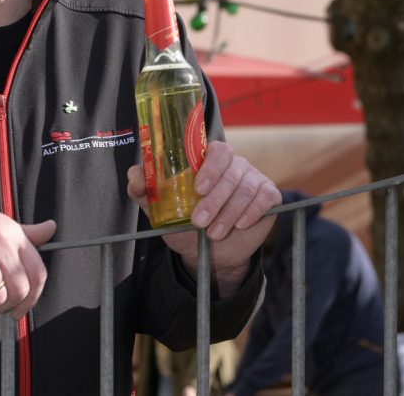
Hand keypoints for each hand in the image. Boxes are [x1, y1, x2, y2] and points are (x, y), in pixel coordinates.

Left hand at [127, 140, 277, 295]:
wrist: (210, 253)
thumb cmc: (185, 223)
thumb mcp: (161, 209)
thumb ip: (145, 190)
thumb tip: (134, 178)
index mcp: (210, 161)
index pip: (217, 150)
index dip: (210, 166)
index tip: (197, 187)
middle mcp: (234, 165)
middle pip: (232, 171)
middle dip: (216, 198)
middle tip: (199, 221)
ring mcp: (254, 178)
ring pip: (246, 188)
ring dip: (229, 212)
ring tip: (214, 234)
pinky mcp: (269, 196)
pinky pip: (266, 198)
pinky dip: (253, 212)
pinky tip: (240, 225)